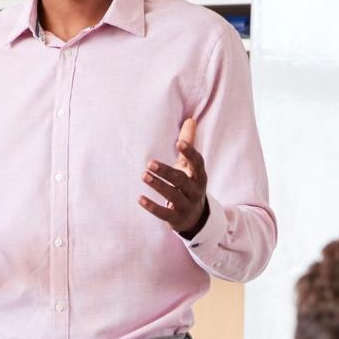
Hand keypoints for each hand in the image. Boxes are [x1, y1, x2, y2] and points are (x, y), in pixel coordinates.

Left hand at [139, 116, 208, 238]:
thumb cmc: (189, 185)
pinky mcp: (176, 218)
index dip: (190, 153)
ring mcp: (186, 205)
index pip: (198, 163)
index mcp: (199, 176)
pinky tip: (140, 198)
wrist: (196, 218)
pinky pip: (164, 213)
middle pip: (181, 180)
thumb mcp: (191, 167)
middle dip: (166, 171)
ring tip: (144, 175)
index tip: (179, 143)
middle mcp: (195, 191)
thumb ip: (189, 144)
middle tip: (149, 163)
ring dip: (158, 185)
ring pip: (172, 195)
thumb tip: (190, 119)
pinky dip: (152, 206)